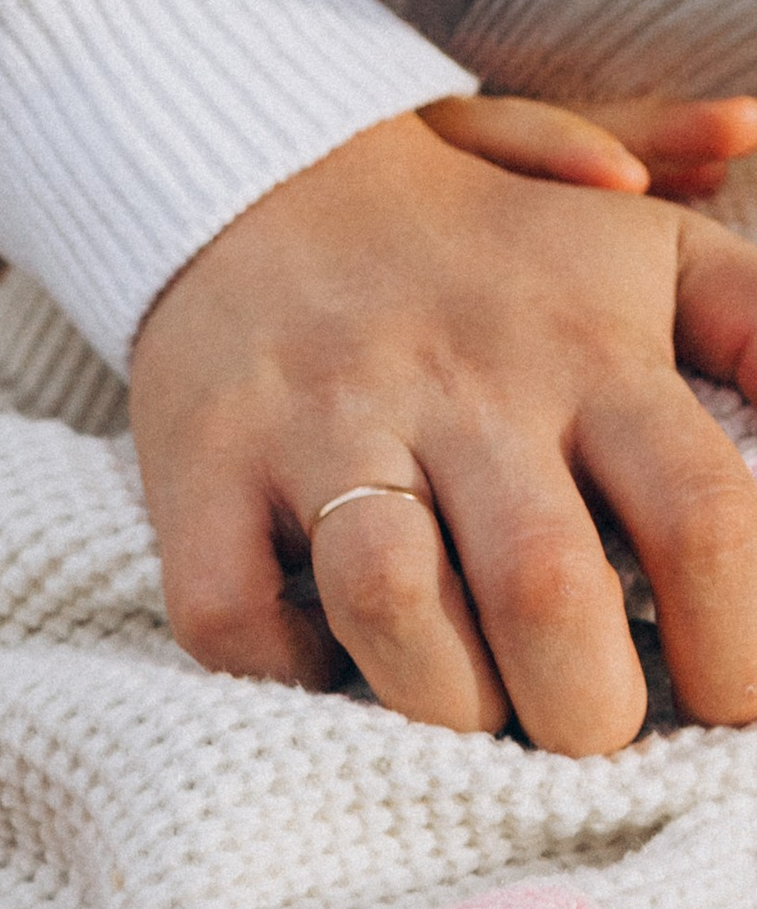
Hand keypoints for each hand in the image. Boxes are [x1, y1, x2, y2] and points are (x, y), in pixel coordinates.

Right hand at [129, 110, 756, 751]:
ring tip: (474, 721)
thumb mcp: (647, 251)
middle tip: (589, 736)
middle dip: (586, 716)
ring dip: (443, 705)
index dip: (738, 645)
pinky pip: (232, 617)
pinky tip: (333, 662)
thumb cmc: (486, 249)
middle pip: (545, 590)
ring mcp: (320, 425)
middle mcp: (459, 384)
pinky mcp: (205, 465)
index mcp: (588, 347)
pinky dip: (286, 672)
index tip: (730, 705)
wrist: (263, 173)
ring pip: (386, 605)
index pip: (702, 513)